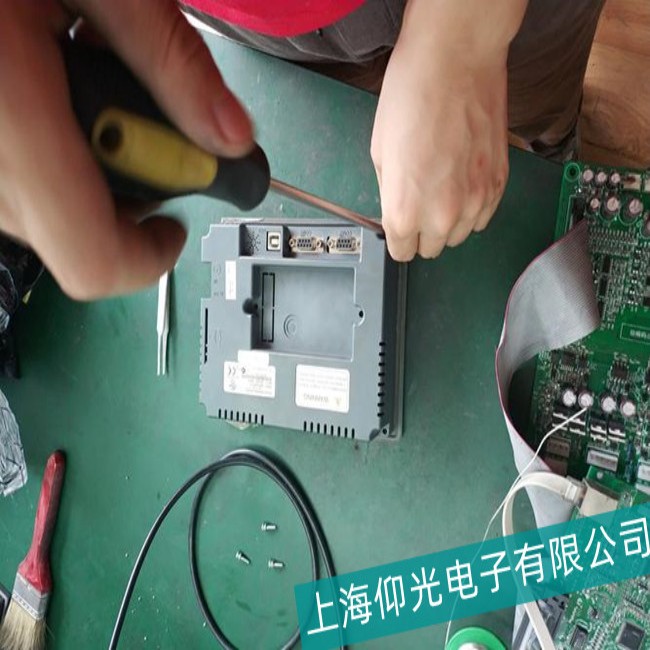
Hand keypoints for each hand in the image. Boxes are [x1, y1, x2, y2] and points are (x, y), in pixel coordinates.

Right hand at [0, 0, 252, 298]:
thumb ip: (172, 61)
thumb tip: (233, 137)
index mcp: (14, 122)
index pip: (93, 259)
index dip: (150, 258)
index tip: (175, 226)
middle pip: (74, 235)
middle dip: (126, 194)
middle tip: (137, 122)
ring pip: (41, 210)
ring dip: (87, 168)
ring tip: (87, 84)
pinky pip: (12, 180)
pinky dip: (48, 152)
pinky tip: (50, 87)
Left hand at [371, 0, 526, 260]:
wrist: (456, 62)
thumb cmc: (411, 98)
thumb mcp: (380, 154)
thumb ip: (391, 196)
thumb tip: (397, 213)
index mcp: (405, 211)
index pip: (401, 252)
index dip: (398, 239)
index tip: (400, 228)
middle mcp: (442, 216)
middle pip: (431, 248)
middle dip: (422, 232)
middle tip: (420, 202)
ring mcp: (476, 202)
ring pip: (460, 235)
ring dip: (449, 222)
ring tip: (443, 187)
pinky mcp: (499, 185)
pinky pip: (484, 217)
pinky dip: (473, 207)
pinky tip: (463, 180)